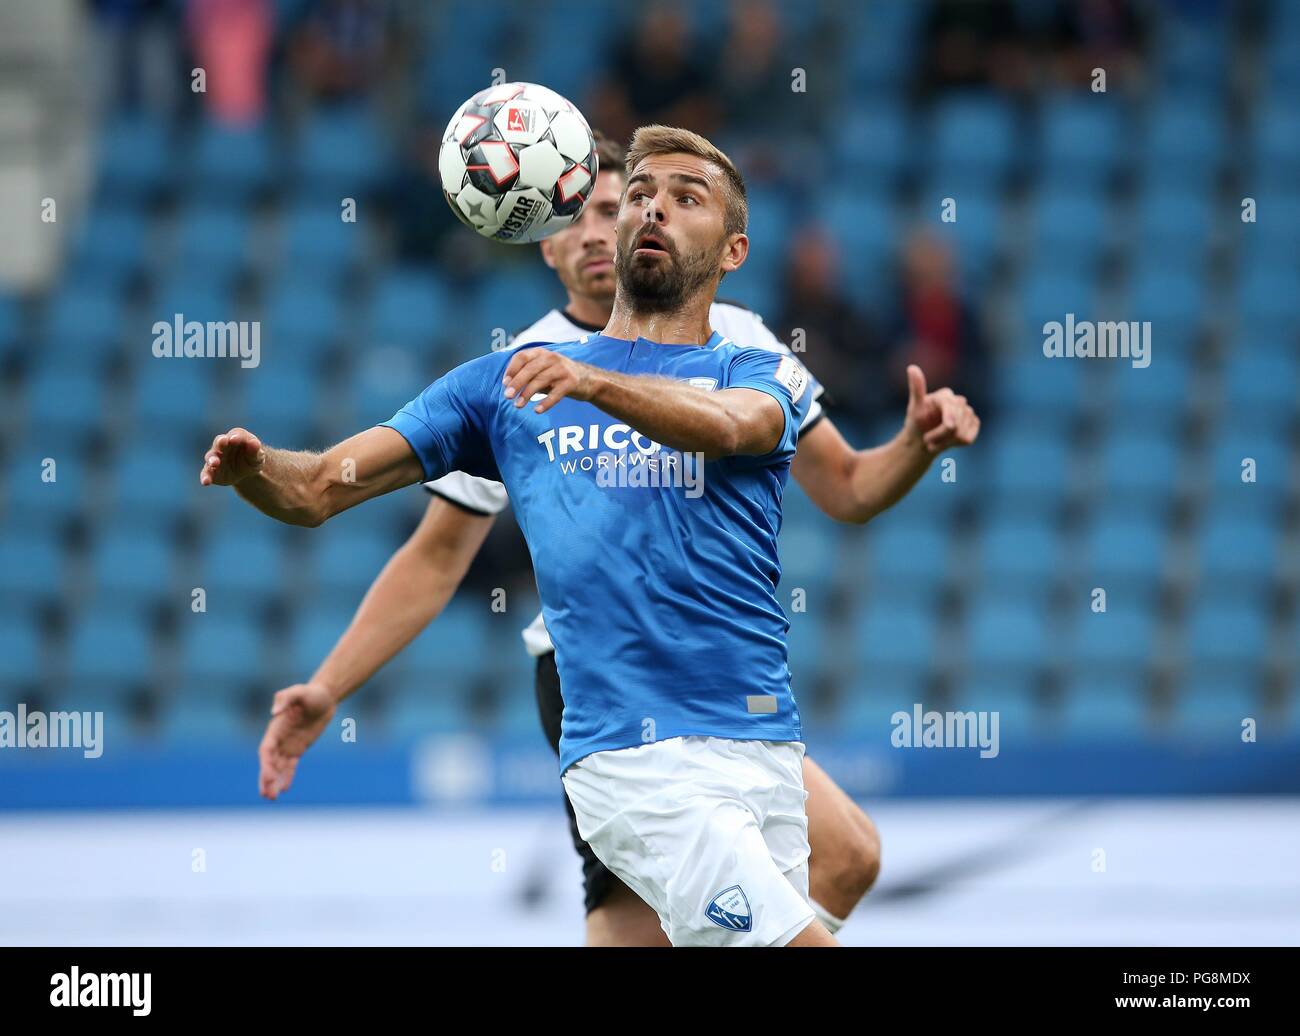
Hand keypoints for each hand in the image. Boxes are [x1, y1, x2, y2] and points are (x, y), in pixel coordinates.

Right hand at [200, 427, 265, 485]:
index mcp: (236, 437)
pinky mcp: (211, 471)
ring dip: (212, 459)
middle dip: (220, 442)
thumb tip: (255, 442)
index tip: (234, 439)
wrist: (245, 472)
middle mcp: (222, 446)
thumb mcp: (257, 456)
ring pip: (211, 457)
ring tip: (214, 463)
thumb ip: (255, 449)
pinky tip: (206, 482)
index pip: (235, 434)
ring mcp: (215, 458)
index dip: (235, 436)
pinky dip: (205, 477)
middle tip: (222, 442)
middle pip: (219, 442)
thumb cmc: (252, 459)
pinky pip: (206, 473)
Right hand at [258, 682, 336, 799]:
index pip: (266, 750)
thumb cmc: (310, 693)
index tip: (268, 777)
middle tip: (266, 795)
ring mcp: (288, 745)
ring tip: (272, 798)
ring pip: (278, 767)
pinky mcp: (299, 748)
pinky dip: (287, 777)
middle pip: (269, 762)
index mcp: (275, 728)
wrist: (324, 697)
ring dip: (274, 781)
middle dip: (266, 778)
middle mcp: (279, 739)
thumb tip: (273, 712)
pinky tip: (285, 788)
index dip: (265, 764)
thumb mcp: (299, 691)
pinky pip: (291, 766)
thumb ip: (285, 698)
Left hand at [501, 347, 595, 413]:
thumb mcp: (542, 370)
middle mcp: (551, 358)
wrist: (588, 379)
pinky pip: (556, 393)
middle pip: (530, 369)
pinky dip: (546, 402)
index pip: (521, 357)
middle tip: (507, 396)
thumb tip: (508, 387)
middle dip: (517, 383)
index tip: (504, 383)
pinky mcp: (571, 382)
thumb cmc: (558, 376)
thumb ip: (527, 375)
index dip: (511, 369)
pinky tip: (537, 410)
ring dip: (527, 394)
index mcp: (541, 353)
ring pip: (541, 380)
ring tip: (518, 405)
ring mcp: (562, 369)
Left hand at [903, 364, 980, 455]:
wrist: (923, 438)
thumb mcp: (914, 407)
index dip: (950, 416)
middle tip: (926, 440)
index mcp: (945, 395)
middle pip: (957, 423)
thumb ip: (917, 388)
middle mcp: (959, 402)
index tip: (948, 426)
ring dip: (945, 442)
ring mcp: (968, 413)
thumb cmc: (917, 422)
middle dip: (940, 435)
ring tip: (934, 442)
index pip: (952, 406)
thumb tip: (911, 367)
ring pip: (962, 433)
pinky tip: (947, 442)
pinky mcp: (974, 425)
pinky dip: (955, 444)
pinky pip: (968, 438)